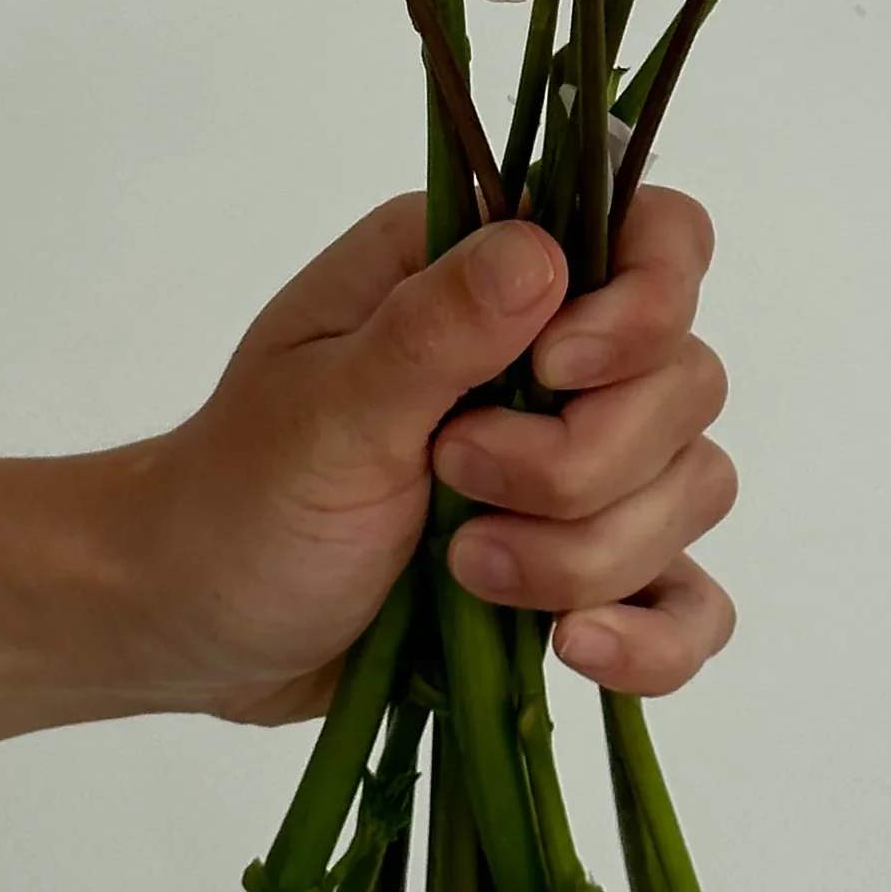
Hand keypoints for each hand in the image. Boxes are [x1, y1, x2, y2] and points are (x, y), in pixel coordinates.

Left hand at [132, 191, 736, 726]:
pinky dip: (654, 637)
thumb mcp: (323, 408)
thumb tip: (545, 254)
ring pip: (693, 490)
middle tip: (450, 480)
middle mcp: (551, 357)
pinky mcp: (586, 573)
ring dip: (588, 554)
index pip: (654, 238)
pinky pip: (690, 601)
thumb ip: (434, 328)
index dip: (640, 307)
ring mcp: (581, 471)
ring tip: (463, 574)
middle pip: (686, 379)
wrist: (197, 629)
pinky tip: (577, 654)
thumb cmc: (238, 498)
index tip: (553, 375)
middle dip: (581, 460)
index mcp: (482, 275)